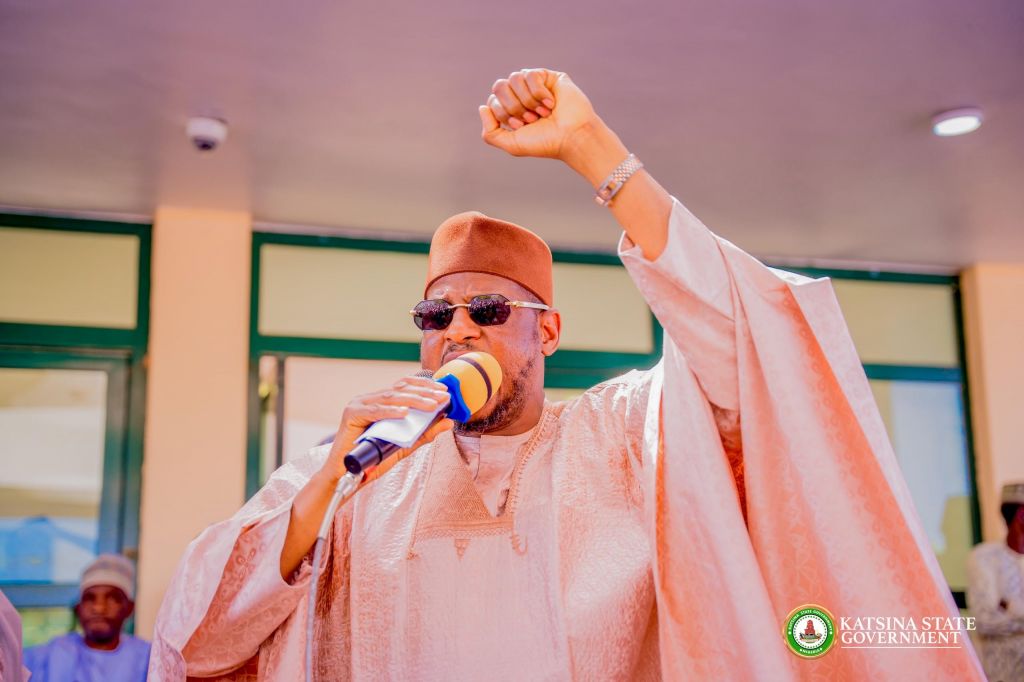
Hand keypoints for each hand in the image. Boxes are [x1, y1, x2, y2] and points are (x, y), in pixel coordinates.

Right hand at [322, 376, 452, 482]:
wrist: (348, 476)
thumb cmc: (373, 460)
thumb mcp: (405, 445)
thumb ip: (424, 433)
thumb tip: (449, 422)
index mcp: (380, 401)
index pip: (405, 386)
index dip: (426, 386)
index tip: (445, 392)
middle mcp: (369, 399)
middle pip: (400, 389)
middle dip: (425, 392)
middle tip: (443, 397)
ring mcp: (359, 404)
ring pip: (390, 397)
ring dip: (414, 400)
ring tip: (432, 405)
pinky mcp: (350, 414)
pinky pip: (374, 411)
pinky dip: (390, 411)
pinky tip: (405, 413)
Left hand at [479, 68, 599, 161]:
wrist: (571, 137)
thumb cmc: (545, 142)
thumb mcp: (511, 144)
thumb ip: (490, 132)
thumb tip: (482, 107)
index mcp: (510, 111)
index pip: (492, 101)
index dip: (504, 113)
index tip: (523, 125)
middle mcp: (520, 96)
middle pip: (499, 86)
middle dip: (513, 105)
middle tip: (531, 119)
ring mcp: (534, 85)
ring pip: (514, 77)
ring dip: (527, 100)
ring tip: (542, 113)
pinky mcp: (548, 77)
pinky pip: (531, 74)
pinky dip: (539, 92)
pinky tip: (551, 103)